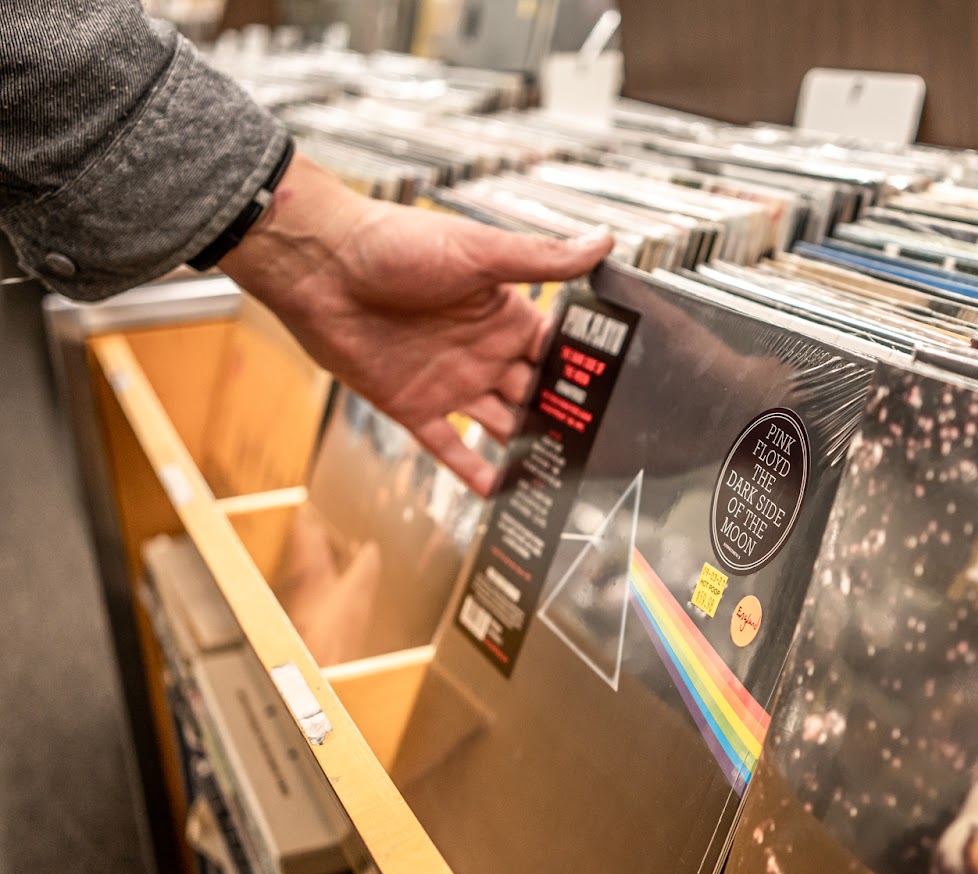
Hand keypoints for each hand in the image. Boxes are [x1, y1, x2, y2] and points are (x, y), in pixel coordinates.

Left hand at [220, 154, 612, 494]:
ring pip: (502, 425)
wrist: (320, 266)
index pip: (559, 351)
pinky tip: (501, 494)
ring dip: (529, 448)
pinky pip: (450, 447)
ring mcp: (451, 383)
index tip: (622, 396)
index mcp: (506, 315)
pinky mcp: (413, 407)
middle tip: (602, 449)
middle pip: (537, 395)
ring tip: (565, 477)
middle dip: (565, 418)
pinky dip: (474, 471)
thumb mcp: (479, 251)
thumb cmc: (395, 244)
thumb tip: (604, 242)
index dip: (586, 373)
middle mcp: (484, 352)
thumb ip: (542, 258)